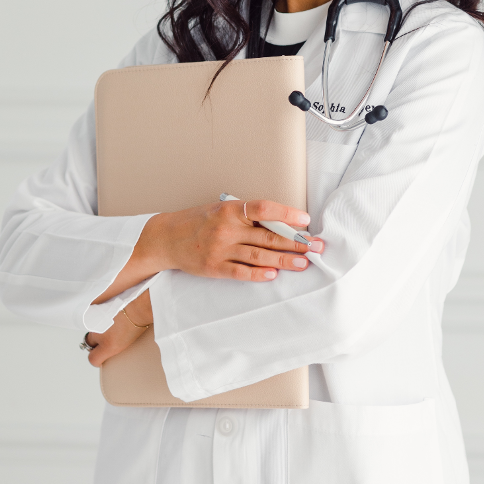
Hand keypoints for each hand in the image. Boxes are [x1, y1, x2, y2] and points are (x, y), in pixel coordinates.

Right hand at [85, 289, 152, 366]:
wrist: (139, 305)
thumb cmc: (137, 323)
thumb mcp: (126, 343)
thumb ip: (112, 348)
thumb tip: (108, 350)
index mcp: (108, 346)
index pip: (93, 359)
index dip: (97, 360)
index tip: (100, 360)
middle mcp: (99, 334)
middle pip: (90, 344)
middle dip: (96, 344)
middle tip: (105, 341)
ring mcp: (96, 322)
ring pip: (91, 330)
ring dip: (98, 330)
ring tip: (110, 327)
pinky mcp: (96, 311)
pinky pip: (93, 319)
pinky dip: (99, 320)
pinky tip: (109, 318)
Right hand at [139, 198, 322, 282]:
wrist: (166, 238)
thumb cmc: (198, 221)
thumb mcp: (221, 209)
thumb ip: (247, 215)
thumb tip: (282, 223)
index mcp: (230, 209)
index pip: (264, 209)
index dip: (287, 214)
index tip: (306, 221)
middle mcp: (226, 229)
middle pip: (268, 235)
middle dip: (295, 242)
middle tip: (316, 247)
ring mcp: (220, 250)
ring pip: (259, 255)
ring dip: (284, 260)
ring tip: (304, 263)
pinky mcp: (214, 268)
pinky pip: (241, 272)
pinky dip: (258, 274)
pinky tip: (274, 275)